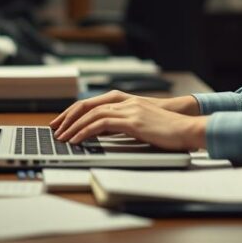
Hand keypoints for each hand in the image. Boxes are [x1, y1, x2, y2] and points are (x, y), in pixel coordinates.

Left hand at [50, 91, 198, 135]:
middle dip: (67, 117)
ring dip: (73, 127)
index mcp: (126, 101)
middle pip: (87, 105)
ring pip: (91, 114)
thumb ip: (122, 125)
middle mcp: (125, 102)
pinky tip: (77, 141)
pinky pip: (101, 125)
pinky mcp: (132, 122)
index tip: (61, 122)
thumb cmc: (167, 130)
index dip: (73, 112)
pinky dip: (85, 132)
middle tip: (54, 129)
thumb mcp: (140, 125)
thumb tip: (103, 133)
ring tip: (62, 138)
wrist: (187, 129)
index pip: (92, 103)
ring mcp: (128, 110)